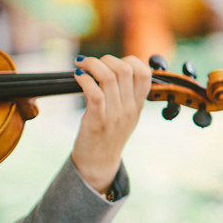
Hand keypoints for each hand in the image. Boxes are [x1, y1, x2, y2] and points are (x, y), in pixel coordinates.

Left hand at [69, 54, 150, 193]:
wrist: (99, 163)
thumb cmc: (108, 136)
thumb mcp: (126, 115)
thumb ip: (126, 95)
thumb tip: (113, 70)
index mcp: (138, 104)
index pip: (145, 73)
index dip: (130, 60)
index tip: (113, 62)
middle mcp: (129, 107)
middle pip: (125, 69)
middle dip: (105, 59)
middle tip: (91, 63)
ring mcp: (114, 114)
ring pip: (108, 77)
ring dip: (91, 65)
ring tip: (81, 65)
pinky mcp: (97, 120)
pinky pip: (93, 91)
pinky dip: (84, 79)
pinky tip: (77, 77)